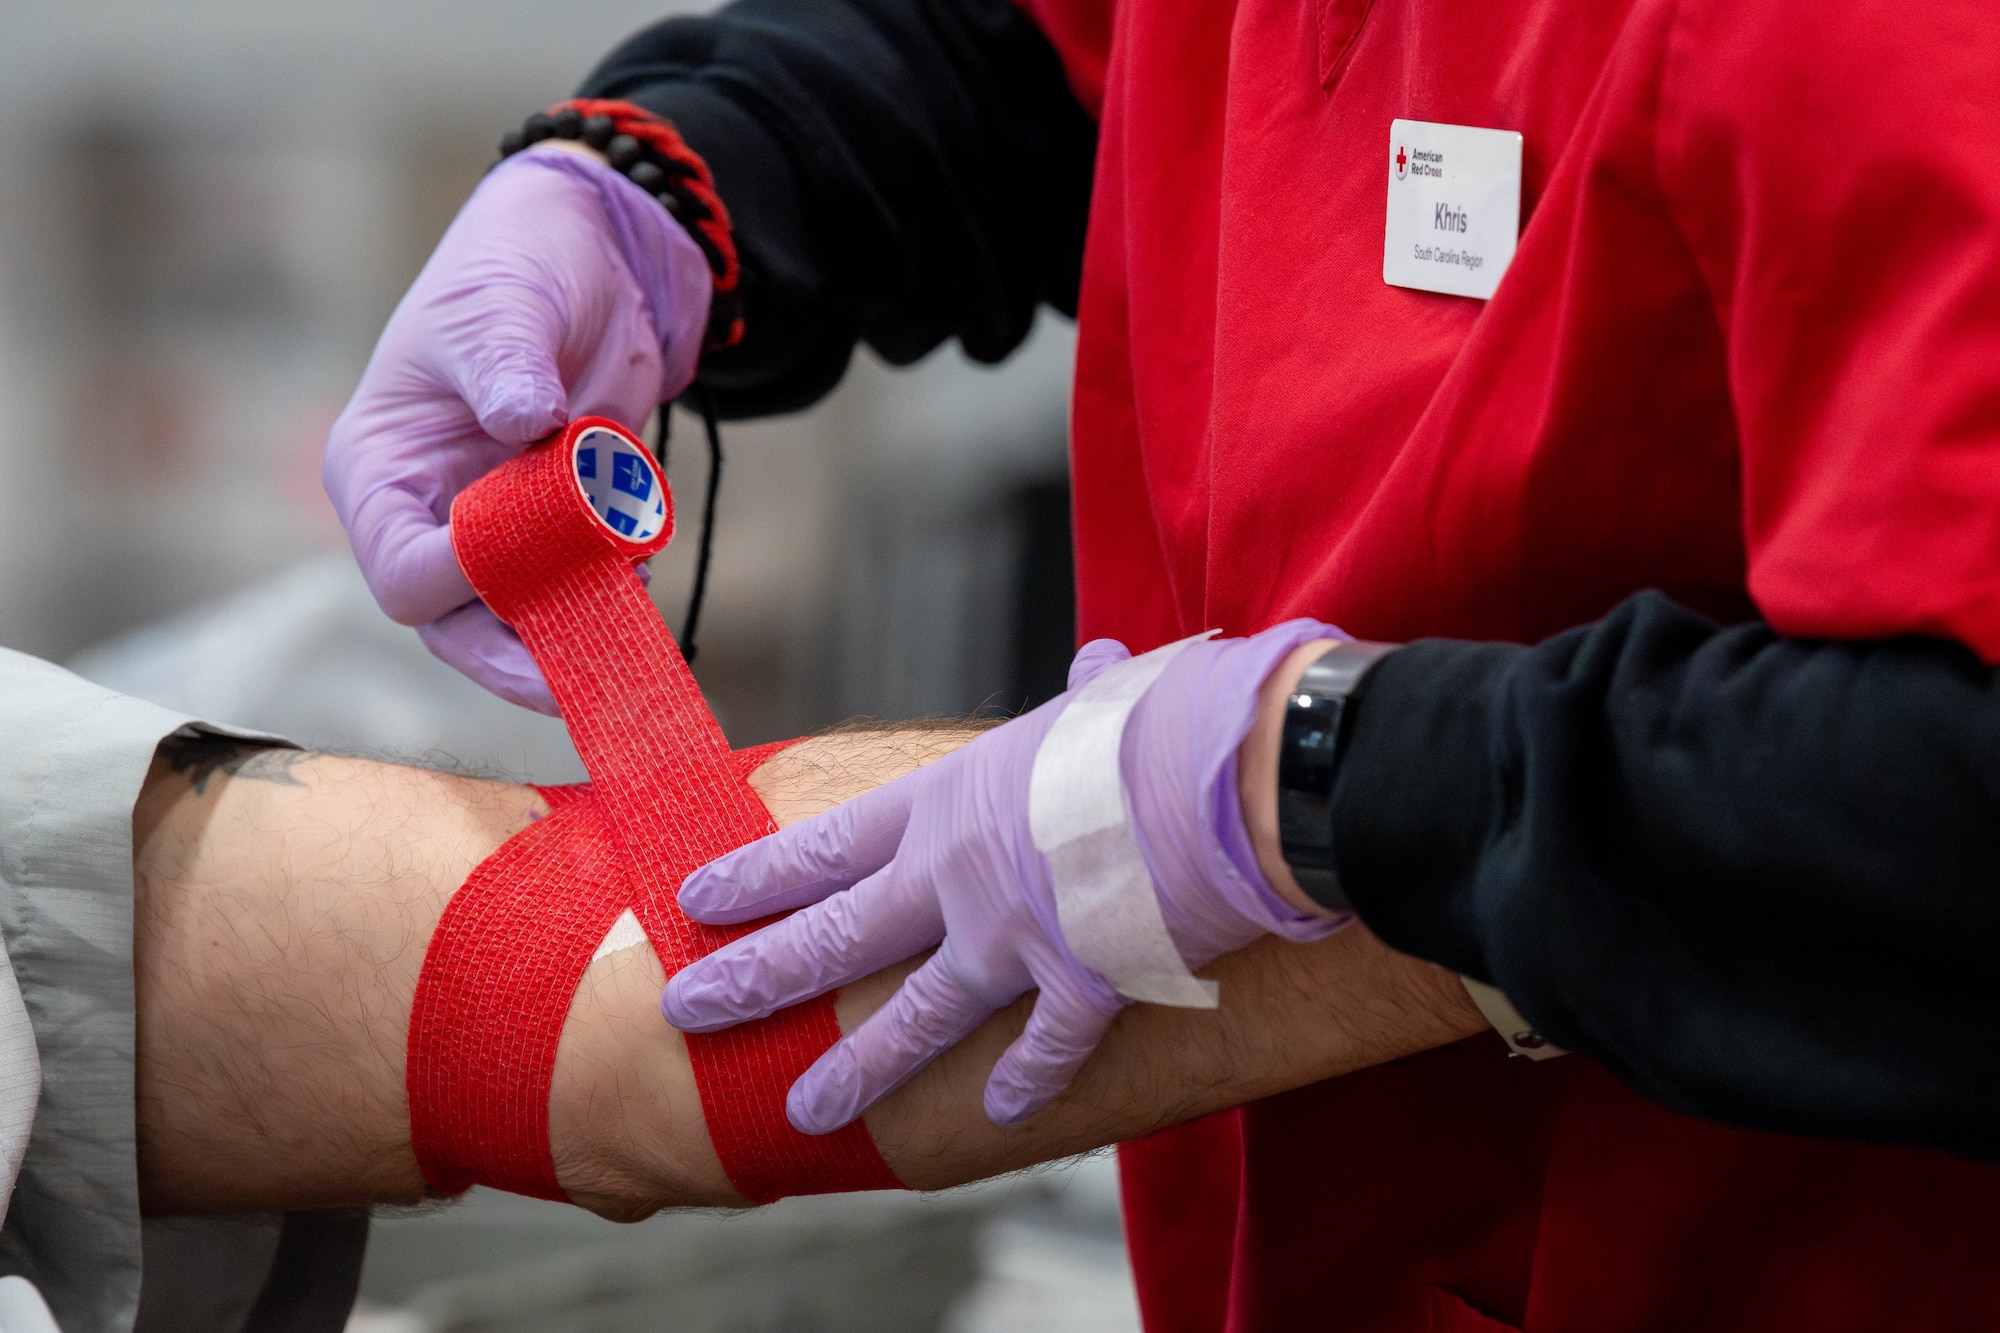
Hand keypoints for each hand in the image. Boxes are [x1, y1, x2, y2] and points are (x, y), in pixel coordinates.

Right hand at [323, 145, 710, 712]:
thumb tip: (523, 419)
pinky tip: (640, 579)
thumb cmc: (521, 263)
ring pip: (518, 623)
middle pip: (454, 624)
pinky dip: (609, 599)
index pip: (401, 569)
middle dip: (513, 656)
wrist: (600, 250)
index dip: (457, 580)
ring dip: (571, 635)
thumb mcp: (505, 303)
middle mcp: (429, 514)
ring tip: (624, 631)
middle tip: (573, 685)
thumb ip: (507, 362)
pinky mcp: (560, 527)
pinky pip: (577, 591)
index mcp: (380, 470)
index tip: (522, 555)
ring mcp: (496, 527)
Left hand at [664, 623, 1351, 1133]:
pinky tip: (996, 1114)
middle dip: (755, 979)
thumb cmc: (1168, 714)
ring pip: (915, 1016)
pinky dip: (1021, 1083)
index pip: (827, 846)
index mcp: (950, 800)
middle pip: (835, 936)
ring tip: (804, 1113)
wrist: (1236, 772)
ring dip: (857, 1069)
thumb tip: (1096, 662)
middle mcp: (961, 877)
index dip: (757, 875)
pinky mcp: (1084, 986)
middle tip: (689, 1013)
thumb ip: (1085, 695)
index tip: (697, 901)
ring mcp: (1017, 938)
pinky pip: (1041, 1050)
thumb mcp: (1106, 694)